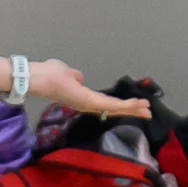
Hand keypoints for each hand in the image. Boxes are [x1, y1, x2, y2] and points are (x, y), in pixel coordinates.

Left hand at [28, 60, 152, 120]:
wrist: (40, 79)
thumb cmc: (49, 74)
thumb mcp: (67, 73)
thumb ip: (75, 76)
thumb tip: (79, 77)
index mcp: (83, 98)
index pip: (105, 104)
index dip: (119, 105)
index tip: (132, 106)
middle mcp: (88, 105)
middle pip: (114, 109)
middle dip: (131, 111)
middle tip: (147, 113)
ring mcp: (90, 105)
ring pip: (116, 108)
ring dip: (133, 109)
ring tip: (147, 110)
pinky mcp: (91, 102)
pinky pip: (113, 104)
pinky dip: (127, 105)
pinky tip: (138, 104)